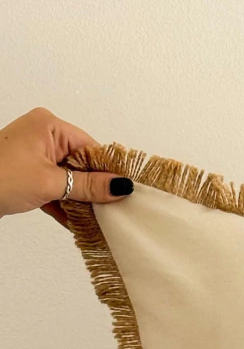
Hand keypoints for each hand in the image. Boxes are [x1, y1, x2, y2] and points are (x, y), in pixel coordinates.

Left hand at [0, 106, 133, 227]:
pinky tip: (78, 224)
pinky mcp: (29, 174)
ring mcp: (35, 155)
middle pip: (82, 164)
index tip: (126, 192)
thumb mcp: (50, 183)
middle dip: (94, 189)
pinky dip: (65, 205)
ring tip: (99, 220)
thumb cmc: (0, 178)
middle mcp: (43, 136)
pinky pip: (56, 187)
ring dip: (80, 201)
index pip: (91, 148)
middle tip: (114, 210)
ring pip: (70, 178)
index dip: (108, 171)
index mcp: (49, 125)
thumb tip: (120, 186)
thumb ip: (88, 186)